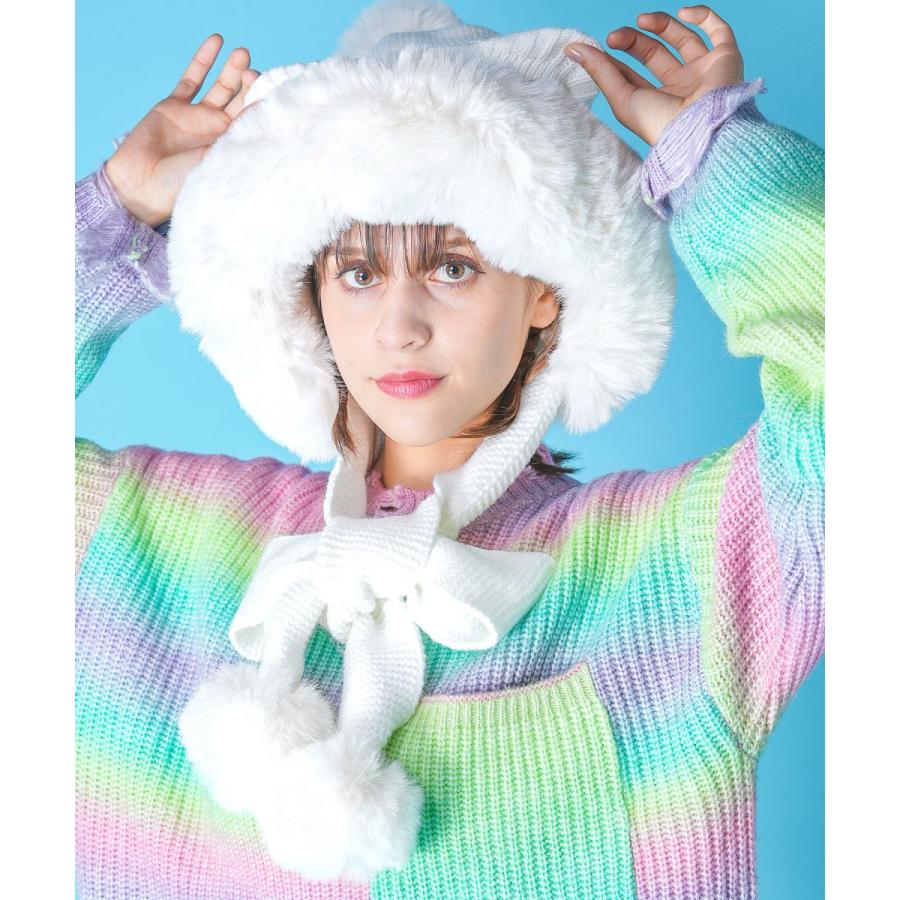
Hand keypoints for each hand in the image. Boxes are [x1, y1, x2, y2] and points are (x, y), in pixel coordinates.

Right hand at [104, 34, 258, 227]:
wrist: (141, 186)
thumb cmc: (180, 186)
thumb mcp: (216, 162)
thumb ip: (237, 139)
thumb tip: (267, 121)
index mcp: (231, 148)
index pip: (254, 120)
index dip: (263, 103)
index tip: (273, 90)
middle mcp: (216, 131)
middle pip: (241, 100)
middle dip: (250, 84)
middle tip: (255, 71)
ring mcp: (196, 117)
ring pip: (220, 86)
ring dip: (232, 69)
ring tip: (243, 53)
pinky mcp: (173, 107)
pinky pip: (192, 79)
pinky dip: (204, 60)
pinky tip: (216, 42)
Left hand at [564, 5, 743, 145]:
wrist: (700, 129)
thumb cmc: (659, 123)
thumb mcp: (622, 98)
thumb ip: (600, 71)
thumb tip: (571, 49)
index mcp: (656, 102)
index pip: (633, 74)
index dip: (615, 58)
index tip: (599, 47)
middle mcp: (680, 86)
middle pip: (655, 53)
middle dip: (634, 40)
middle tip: (616, 37)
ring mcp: (703, 72)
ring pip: (683, 38)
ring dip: (661, 24)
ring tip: (642, 20)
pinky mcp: (726, 59)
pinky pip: (719, 29)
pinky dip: (702, 15)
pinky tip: (683, 13)